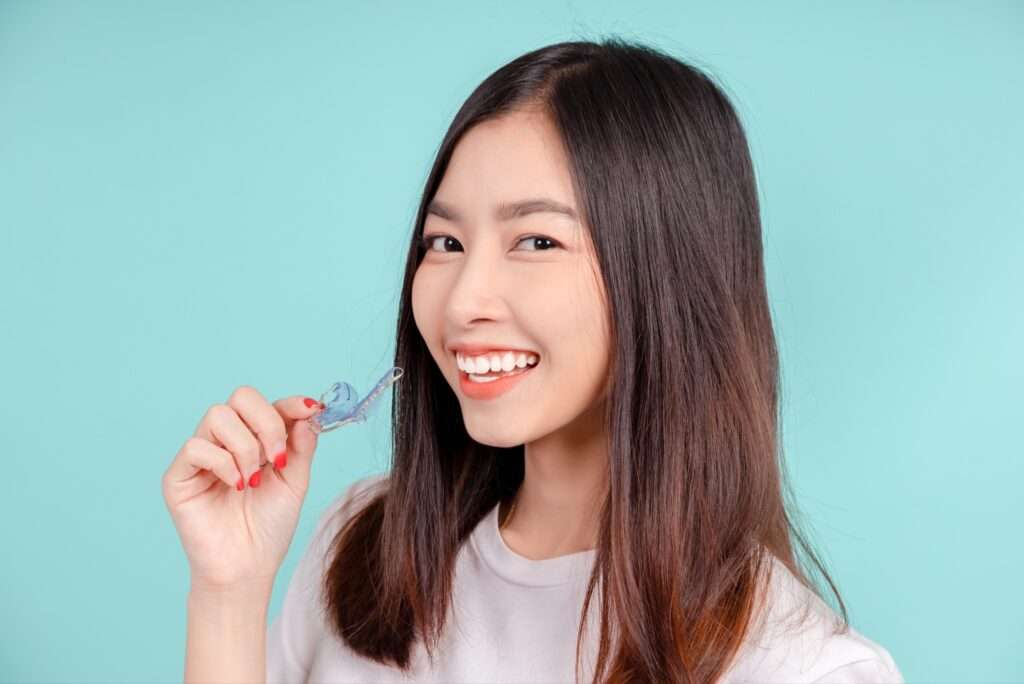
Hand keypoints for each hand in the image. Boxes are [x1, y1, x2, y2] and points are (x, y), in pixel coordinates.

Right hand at [161, 386, 323, 590]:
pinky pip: (196, 446)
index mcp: (254, 439)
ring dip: (245, 445)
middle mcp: (226, 441)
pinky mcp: (178, 476)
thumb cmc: (269, 527)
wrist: (247, 567)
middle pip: (241, 397)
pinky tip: (235, 486)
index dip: (289, 403)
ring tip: (253, 479)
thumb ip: (301, 446)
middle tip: (277, 457)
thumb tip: (308, 412)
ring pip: (218, 415)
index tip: (310, 410)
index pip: (267, 404)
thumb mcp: (295, 482)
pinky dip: (223, 463)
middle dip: (267, 422)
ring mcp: (201, 456)